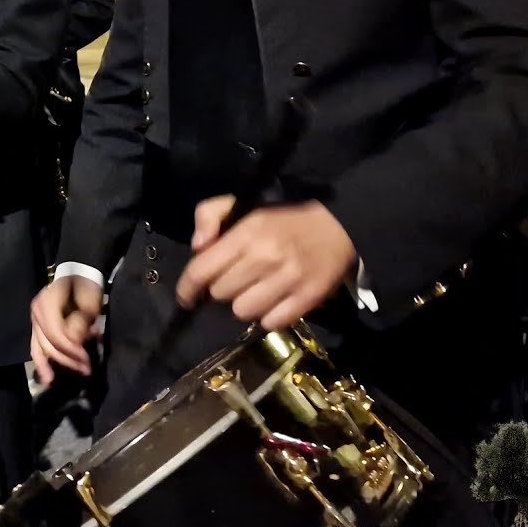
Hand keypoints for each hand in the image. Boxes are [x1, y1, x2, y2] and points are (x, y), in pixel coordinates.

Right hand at [30, 275, 103, 384]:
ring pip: (39, 348)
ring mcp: (34, 320)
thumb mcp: (89, 301)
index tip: (87, 359)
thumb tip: (75, 343)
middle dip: (67, 359)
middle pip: (48, 343)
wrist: (77, 274)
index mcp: (46, 303)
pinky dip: (42, 362)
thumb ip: (81, 322)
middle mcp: (36, 313)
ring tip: (63, 379)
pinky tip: (47, 377)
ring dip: (55, 364)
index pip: (55, 333)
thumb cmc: (85, 287)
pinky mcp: (36, 327)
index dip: (71, 349)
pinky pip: (37, 347)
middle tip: (86, 369)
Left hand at [176, 196, 356, 330]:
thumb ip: (209, 216)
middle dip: (222, 288)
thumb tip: (197, 248)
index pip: (201, 270)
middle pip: (220, 293)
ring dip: (244, 304)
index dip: (186, 288)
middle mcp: (265, 258)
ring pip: (243, 312)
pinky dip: (269, 316)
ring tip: (255, 290)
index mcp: (246, 234)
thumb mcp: (243, 203)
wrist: (341, 223)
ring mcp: (288, 280)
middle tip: (236, 279)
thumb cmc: (285, 215)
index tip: (185, 297)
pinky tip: (274, 301)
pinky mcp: (307, 299)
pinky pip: (271, 323)